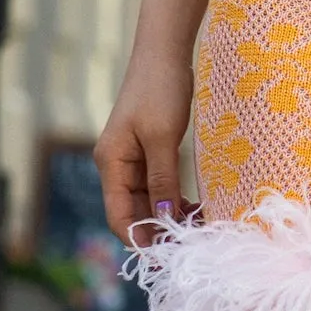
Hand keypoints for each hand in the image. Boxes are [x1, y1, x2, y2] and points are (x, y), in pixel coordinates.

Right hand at [95, 49, 192, 238]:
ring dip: (169, 217)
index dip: (139, 239)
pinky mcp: (149, 152)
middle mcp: (117, 165)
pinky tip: (196, 208)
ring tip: (199, 230)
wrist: (164, 52)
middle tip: (191, 247)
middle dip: (158, 231)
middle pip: (133, 212)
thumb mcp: (162, 137)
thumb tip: (164, 217)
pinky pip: (159, 186)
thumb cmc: (159, 89)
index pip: (119, 216)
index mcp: (111, 163)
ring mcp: (133, 160)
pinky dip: (175, 200)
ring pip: (149, 201)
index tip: (167, 257)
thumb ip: (163, 178)